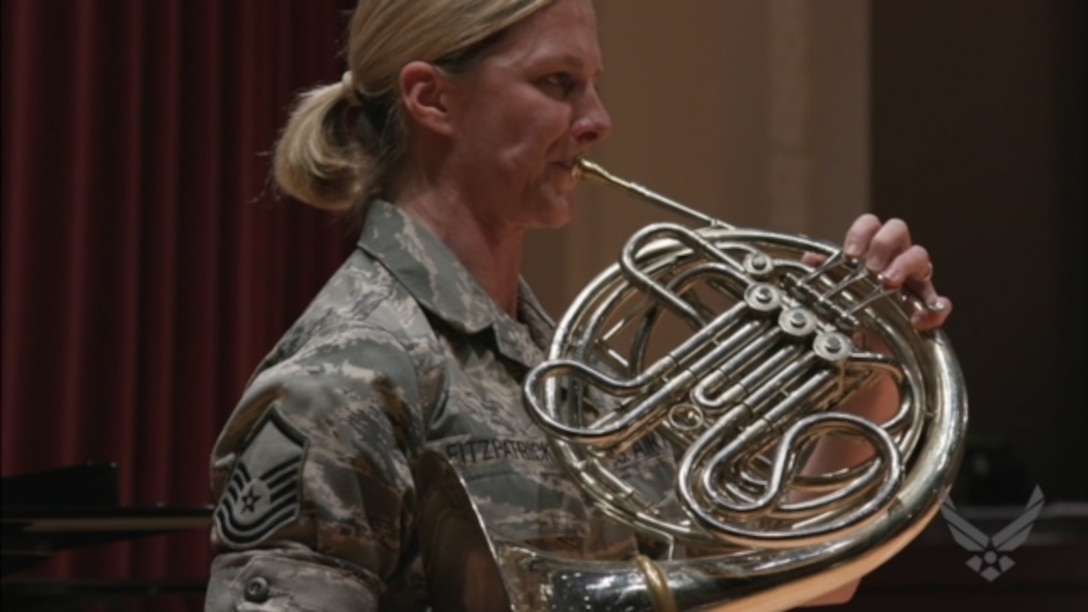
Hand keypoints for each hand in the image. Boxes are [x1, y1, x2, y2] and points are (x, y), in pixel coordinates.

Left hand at [804, 213, 952, 331]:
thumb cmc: (851, 312)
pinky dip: (934, 309)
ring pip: (920, 255)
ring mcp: (913, 280)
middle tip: (871, 268)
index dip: (861, 233)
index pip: (870, 224)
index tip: (851, 255)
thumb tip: (811, 259)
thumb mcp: (833, 292)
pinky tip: (918, 320)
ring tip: (889, 284)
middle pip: (897, 229)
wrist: (864, 349)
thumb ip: (824, 274)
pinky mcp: (926, 307)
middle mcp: (894, 258)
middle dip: (883, 244)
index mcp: (870, 251)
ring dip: (905, 265)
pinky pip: (940, 303)